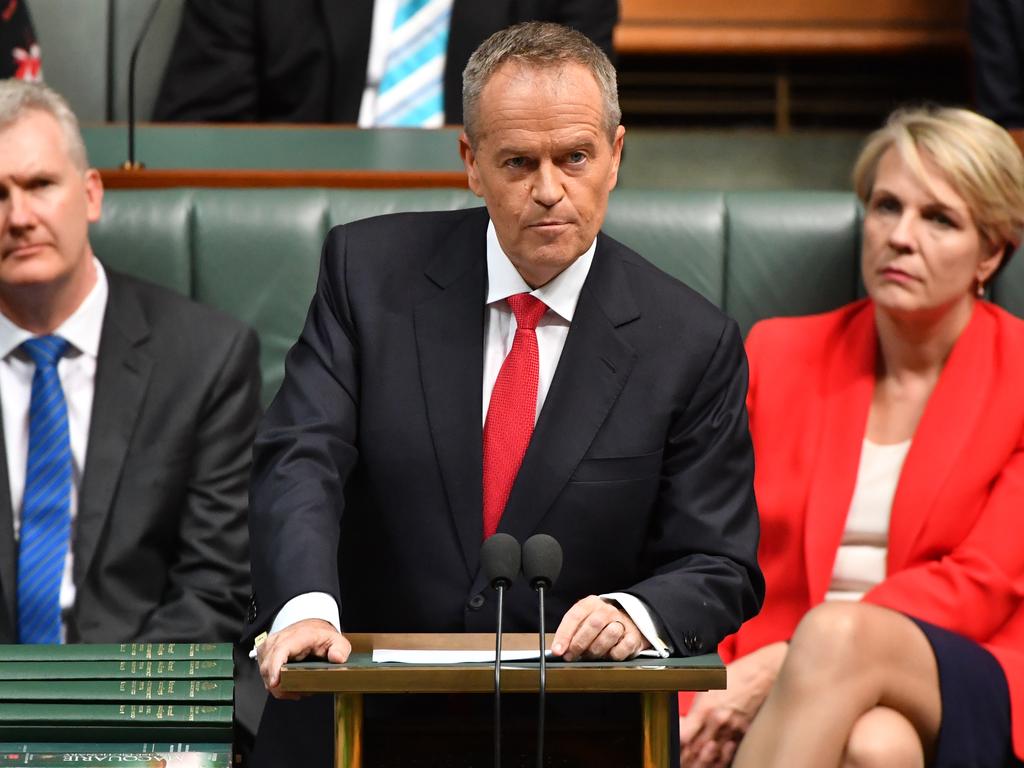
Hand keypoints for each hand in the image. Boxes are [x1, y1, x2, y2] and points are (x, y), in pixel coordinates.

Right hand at [255, 618, 350, 699]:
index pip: (280, 651)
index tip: (276, 683)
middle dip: (280, 685)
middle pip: (268, 666)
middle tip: (300, 692)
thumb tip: (337, 658)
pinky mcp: (264, 652)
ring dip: (278, 685)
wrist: (311, 627)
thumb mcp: (337, 640)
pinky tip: (287, 682)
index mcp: (296, 637)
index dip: (275, 668)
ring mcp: (269, 646)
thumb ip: (340, 649)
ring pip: (264, 672)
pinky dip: (273, 681)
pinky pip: (263, 671)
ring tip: (296, 687)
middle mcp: (278, 640)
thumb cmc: (320, 635)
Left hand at [551, 595, 650, 661]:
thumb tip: (558, 649)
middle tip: (571, 656)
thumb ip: (570, 633)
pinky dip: (611, 656)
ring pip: (608, 636)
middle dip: (579, 644)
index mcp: (591, 603)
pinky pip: (620, 650)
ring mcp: (622, 622)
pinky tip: (607, 653)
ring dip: (595, 650)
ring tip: (590, 654)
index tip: (558, 650)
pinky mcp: (633, 637)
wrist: (627, 622)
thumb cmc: (599, 625)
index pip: (575, 616)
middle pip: (593, 625)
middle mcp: (607, 610)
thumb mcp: (582, 621)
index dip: (564, 635)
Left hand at [678, 641, 786, 766]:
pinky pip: (730, 754)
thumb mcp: (707, 684)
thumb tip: (683, 722)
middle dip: (686, 758)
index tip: (670, 747)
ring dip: (702, 763)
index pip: (684, 736)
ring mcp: (734, 731)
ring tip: (693, 763)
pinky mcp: (746, 735)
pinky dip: (720, 760)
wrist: (764, 674)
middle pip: (697, 750)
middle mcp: (719, 723)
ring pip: (714, 757)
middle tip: (678, 760)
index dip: (676, 745)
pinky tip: (713, 762)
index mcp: (705, 708)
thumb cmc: (736, 675)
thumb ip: (696, 706)